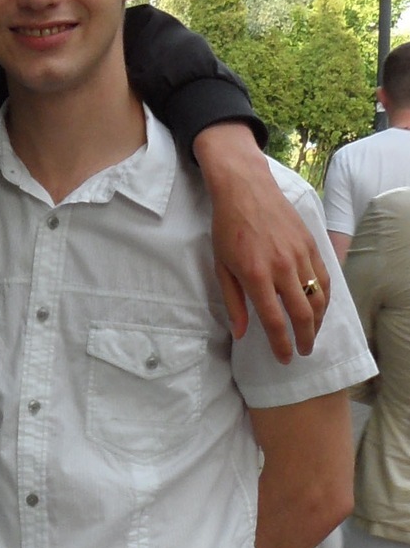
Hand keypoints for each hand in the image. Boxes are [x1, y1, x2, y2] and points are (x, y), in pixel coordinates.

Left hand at [194, 123, 329, 361]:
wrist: (245, 189)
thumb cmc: (227, 228)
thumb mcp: (222, 268)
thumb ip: (234, 303)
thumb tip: (242, 333)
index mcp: (256, 276)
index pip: (275, 321)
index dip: (281, 345)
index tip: (284, 358)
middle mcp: (282, 267)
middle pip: (303, 314)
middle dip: (305, 338)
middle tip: (303, 352)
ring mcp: (300, 254)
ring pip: (319, 297)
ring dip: (318, 321)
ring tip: (312, 334)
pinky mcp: (310, 243)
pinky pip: (324, 276)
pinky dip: (325, 297)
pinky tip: (320, 308)